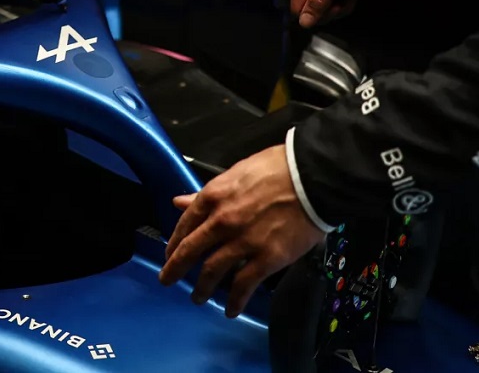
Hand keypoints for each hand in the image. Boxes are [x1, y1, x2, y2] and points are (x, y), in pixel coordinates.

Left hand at [158, 145, 327, 316]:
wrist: (311, 178)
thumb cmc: (275, 169)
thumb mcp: (234, 174)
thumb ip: (206, 194)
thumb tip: (179, 202)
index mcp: (212, 197)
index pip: (185, 225)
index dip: (175, 243)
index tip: (169, 254)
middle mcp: (221, 221)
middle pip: (191, 250)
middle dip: (175, 268)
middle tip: (167, 280)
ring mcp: (243, 241)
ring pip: (212, 270)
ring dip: (202, 287)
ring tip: (197, 298)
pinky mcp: (267, 258)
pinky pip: (244, 284)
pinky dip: (235, 300)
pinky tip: (231, 310)